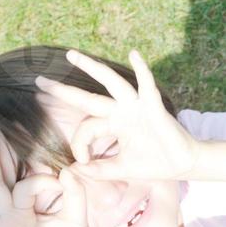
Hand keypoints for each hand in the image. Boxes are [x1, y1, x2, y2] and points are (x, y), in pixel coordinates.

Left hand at [33, 49, 198, 182]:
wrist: (185, 165)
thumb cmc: (157, 164)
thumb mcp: (122, 168)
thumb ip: (99, 170)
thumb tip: (73, 172)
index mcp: (114, 125)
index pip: (87, 128)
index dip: (79, 144)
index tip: (82, 160)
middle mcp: (122, 112)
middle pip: (88, 98)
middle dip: (64, 91)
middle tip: (40, 81)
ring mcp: (136, 107)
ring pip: (110, 83)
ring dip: (91, 68)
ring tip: (71, 55)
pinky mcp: (153, 107)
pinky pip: (146, 84)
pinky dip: (142, 69)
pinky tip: (134, 53)